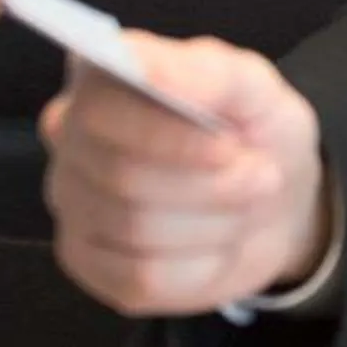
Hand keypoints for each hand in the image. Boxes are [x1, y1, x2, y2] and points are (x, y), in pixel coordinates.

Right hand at [41, 34, 328, 315]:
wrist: (276, 201)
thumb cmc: (252, 131)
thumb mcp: (254, 90)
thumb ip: (206, 71)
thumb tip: (146, 68)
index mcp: (100, 79)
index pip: (101, 109)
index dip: (168, 136)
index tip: (231, 144)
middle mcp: (70, 137)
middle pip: (122, 177)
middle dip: (209, 184)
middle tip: (262, 176)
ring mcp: (72, 202)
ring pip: (135, 230)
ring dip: (213, 223)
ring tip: (243, 205)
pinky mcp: (86, 261)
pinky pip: (139, 277)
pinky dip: (198, 266)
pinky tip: (214, 245)